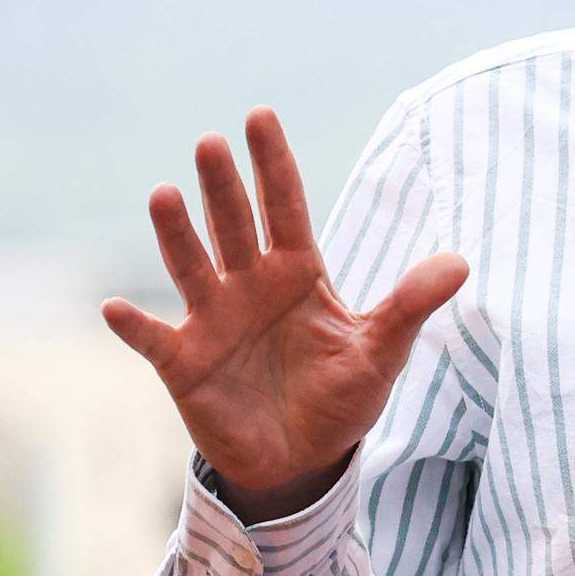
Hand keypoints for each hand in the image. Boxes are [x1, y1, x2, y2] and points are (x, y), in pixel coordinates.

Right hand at [102, 110, 467, 518]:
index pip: (285, 207)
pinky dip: (134, 327)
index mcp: (297, 274)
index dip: (273, 164)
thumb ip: (410, 305)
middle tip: (212, 143)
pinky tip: (115, 308)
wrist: (303, 459)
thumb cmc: (340, 398)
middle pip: (234, 225)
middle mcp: (249, 286)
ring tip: (165, 195)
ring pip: (191, 267)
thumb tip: (460, 262)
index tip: (260, 116)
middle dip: (224, 187)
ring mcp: (212, 320)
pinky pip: (154, 340)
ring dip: (176, 234)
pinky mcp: (184, 363)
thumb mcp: (381, 352)